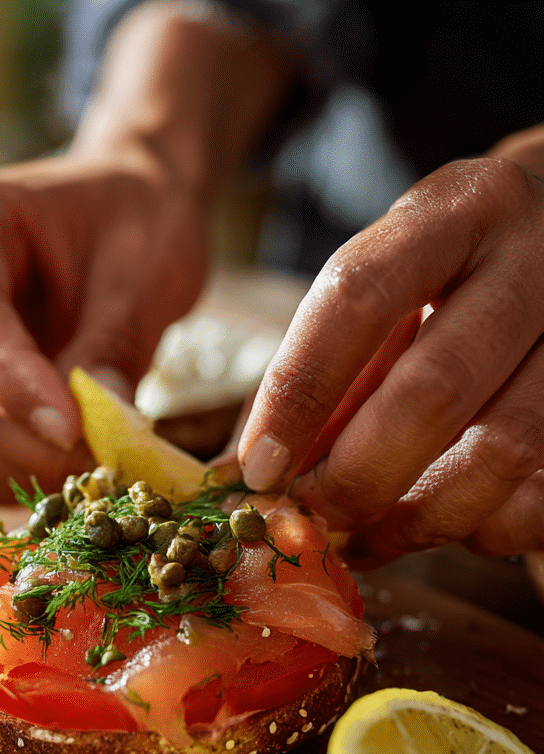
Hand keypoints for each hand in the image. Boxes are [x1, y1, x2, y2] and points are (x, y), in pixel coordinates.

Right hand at [0, 151, 208, 501]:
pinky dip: (4, 474)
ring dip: (13, 463)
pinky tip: (60, 468)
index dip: (10, 384)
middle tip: (99, 461)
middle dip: (20, 438)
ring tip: (90, 463)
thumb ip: (116, 344)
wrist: (123, 216)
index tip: (71, 431)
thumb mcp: (144, 271)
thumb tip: (99, 425)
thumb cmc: (131, 224)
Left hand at [238, 156, 543, 563]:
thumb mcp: (385, 284)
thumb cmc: (453, 268)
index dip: (297, 395)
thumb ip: (318, 370)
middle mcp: (534, 260)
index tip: (258, 469)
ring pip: (502, 451)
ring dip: (417, 517)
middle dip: (357, 476)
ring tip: (366, 535)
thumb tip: (244, 474)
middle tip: (314, 513)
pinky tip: (442, 522)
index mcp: (453, 213)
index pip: (357, 298)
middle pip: (434, 390)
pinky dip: (484, 528)